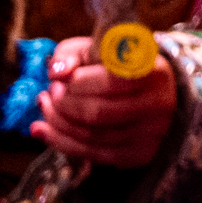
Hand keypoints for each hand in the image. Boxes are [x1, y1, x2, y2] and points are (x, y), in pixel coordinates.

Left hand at [32, 36, 176, 168]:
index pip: (110, 81)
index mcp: (154, 70)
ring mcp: (150, 132)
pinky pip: (91, 153)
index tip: (60, 79)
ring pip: (91, 135)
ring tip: (45, 106)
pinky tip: (43, 130)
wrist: (152, 92)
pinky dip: (60, 142)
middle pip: (97, 112)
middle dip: (63, 104)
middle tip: (50, 93)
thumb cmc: (119, 67)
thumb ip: (73, 54)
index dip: (77, 82)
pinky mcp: (138, 153)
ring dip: (57, 122)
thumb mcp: (97, 49)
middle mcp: (158, 103)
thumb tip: (57, 72)